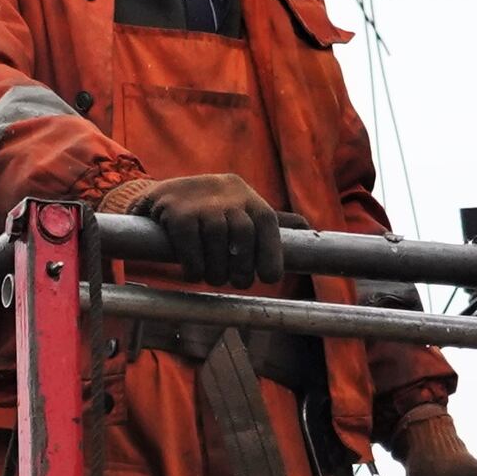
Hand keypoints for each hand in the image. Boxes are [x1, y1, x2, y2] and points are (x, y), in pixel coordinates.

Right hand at [106, 171, 281, 285]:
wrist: (168, 193)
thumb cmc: (215, 208)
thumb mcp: (245, 208)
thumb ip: (274, 222)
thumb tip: (308, 227)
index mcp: (249, 199)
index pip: (267, 224)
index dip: (271, 254)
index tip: (269, 278)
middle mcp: (228, 198)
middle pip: (244, 235)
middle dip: (243, 266)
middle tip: (238, 282)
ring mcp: (202, 204)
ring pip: (217, 241)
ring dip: (218, 269)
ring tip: (215, 279)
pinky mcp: (177, 213)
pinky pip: (190, 244)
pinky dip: (194, 265)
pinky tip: (194, 273)